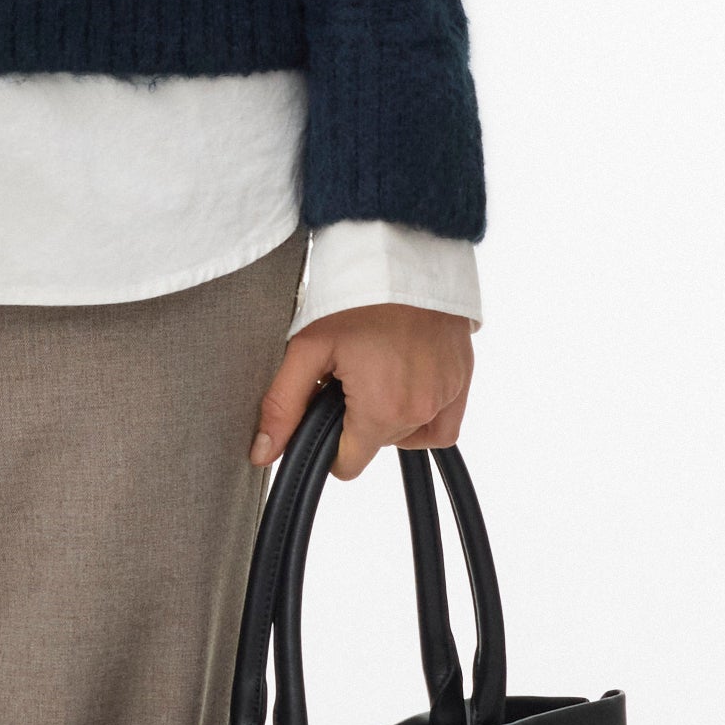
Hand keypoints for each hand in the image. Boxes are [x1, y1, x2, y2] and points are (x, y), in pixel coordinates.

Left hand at [253, 300, 473, 479]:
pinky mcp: (462, 383)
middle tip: (347, 377)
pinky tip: (406, 392)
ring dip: (389, 416)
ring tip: (376, 375)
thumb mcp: (308, 349)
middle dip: (356, 419)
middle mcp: (418, 412)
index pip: (348, 465)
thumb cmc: (357, 300)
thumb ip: (283, 406)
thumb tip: (262, 454)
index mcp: (379, 411)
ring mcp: (445, 398)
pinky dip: (425, 420)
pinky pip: (443, 427)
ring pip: (408, 434)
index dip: (329, 445)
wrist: (405, 259)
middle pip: (376, 444)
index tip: (325, 413)